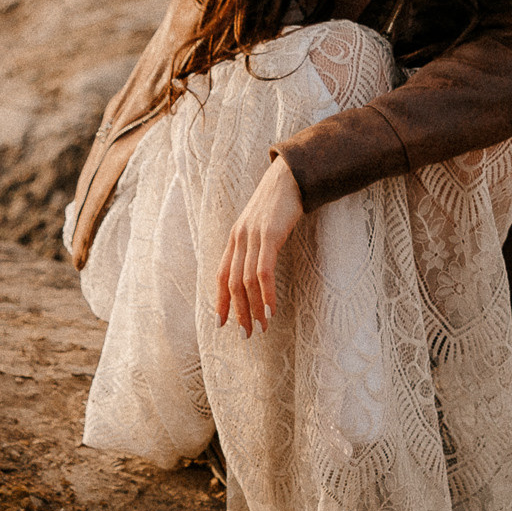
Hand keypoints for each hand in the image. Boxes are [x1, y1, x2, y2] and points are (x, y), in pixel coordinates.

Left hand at [215, 156, 303, 335]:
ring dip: (253, 308)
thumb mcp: (261, 225)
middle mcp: (239, 238)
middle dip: (238, 312)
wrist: (291, 176)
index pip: (221, 275)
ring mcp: (253, 237)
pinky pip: (264, 271)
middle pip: (232, 283)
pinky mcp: (270, 235)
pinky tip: (271, 309)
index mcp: (235, 238)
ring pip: (246, 281)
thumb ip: (255, 244)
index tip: (222, 324)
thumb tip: (257, 269)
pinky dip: (266, 293)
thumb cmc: (279, 202)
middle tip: (246, 334)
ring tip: (261, 327)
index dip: (221, 301)